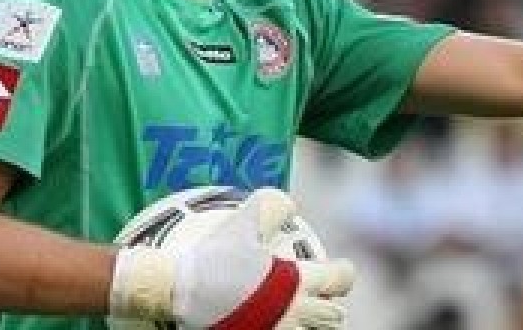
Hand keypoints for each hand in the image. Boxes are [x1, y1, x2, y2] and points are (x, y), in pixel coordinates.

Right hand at [110, 188, 354, 328]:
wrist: (178, 293)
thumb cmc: (214, 257)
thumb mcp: (244, 221)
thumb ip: (273, 207)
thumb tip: (290, 205)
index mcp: (298, 284)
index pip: (340, 280)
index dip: (343, 272)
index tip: (338, 267)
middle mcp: (294, 316)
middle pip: (333, 316)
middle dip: (332, 305)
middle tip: (319, 294)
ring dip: (310, 324)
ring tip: (297, 313)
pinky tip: (271, 322)